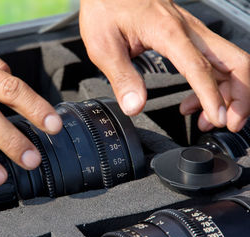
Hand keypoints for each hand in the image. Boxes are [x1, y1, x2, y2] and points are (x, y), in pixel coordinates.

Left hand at [80, 0, 249, 131]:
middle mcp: (188, 30)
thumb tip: (134, 106)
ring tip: (209, 119)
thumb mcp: (104, 45)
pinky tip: (192, 103)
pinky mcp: (188, 36)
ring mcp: (192, 33)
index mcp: (168, 32)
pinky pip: (213, 62)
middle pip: (235, 60)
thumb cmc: (107, 7)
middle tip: (230, 123)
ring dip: (229, 94)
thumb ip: (122, 77)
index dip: (212, 97)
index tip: (218, 119)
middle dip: (242, 95)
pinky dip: (212, 86)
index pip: (200, 68)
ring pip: (229, 62)